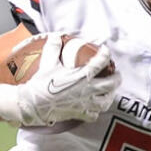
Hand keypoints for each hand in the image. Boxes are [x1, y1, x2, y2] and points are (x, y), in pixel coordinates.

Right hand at [0, 35, 118, 125]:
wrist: (33, 104)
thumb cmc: (41, 84)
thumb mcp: (47, 62)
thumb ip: (53, 47)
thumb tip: (55, 36)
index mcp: (81, 75)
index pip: (100, 62)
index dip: (105, 54)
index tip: (106, 51)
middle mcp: (87, 90)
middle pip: (110, 84)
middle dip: (116, 78)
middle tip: (115, 74)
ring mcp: (85, 104)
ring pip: (105, 101)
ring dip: (110, 95)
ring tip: (109, 91)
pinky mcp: (79, 114)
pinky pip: (94, 114)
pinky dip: (96, 110)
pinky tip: (95, 107)